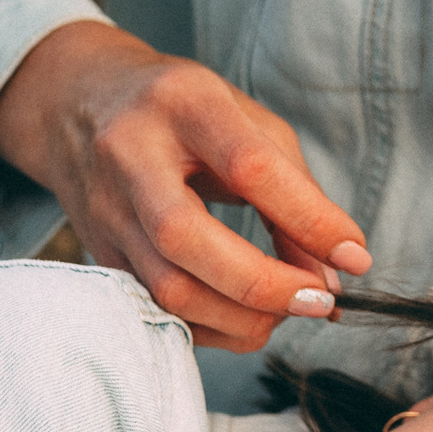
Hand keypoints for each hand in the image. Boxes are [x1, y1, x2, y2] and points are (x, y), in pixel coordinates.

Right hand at [0, 24, 370, 349]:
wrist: (77, 104)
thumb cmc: (182, 112)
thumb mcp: (246, 122)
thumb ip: (296, 191)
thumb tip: (338, 269)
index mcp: (183, 104)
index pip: (249, 167)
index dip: (308, 219)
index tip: (354, 257)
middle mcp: (130, 156)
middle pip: (187, 238)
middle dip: (264, 285)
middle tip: (319, 301)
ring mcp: (105, 210)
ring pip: (168, 288)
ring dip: (242, 318)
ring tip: (288, 310)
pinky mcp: (100, 255)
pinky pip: (158, 310)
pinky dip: (213, 327)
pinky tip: (246, 316)